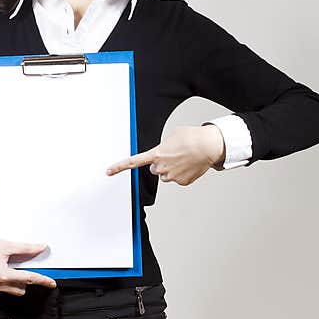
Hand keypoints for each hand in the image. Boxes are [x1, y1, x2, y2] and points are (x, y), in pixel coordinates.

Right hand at [0, 232, 56, 294]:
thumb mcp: (6, 246)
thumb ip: (26, 249)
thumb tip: (41, 248)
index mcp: (3, 275)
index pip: (29, 279)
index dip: (42, 281)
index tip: (51, 283)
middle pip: (21, 288)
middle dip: (25, 280)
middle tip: (22, 267)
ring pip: (10, 291)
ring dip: (14, 282)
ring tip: (8, 268)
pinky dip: (3, 282)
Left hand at [105, 124, 224, 185]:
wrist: (209, 146)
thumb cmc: (192, 138)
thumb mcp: (172, 136)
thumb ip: (163, 146)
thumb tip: (164, 152)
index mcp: (156, 154)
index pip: (134, 161)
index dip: (119, 167)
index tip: (109, 171)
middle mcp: (161, 167)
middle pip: (155, 168)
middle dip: (160, 163)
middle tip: (173, 155)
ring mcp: (172, 176)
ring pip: (166, 175)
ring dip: (171, 169)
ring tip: (183, 159)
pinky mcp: (182, 182)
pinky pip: (177, 179)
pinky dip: (182, 173)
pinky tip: (189, 165)